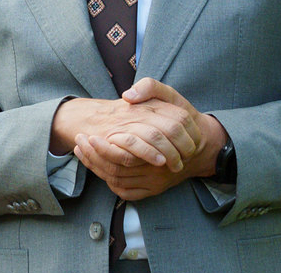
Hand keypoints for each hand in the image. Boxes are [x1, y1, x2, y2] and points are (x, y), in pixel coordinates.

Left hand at [72, 78, 226, 199]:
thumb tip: (128, 95)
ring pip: (118, 181)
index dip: (101, 147)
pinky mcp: (153, 190)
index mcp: (159, 143)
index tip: (87, 136)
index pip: (122, 152)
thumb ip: (150, 88)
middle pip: (116, 170)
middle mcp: (157, 168)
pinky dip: (109, 182)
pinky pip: (126, 192)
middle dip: (93, 158)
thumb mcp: (170, 95)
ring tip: (81, 152)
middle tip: (78, 143)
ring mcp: (155, 182)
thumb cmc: (182, 118)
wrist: (202, 146)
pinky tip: (97, 168)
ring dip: (96, 168)